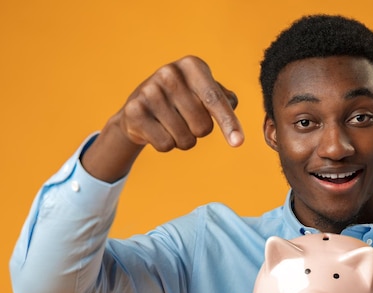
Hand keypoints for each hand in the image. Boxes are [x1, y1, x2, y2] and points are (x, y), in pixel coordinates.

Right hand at [82, 55, 243, 181]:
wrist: (140, 108)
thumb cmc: (183, 100)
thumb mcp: (206, 93)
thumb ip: (225, 99)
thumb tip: (231, 104)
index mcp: (192, 66)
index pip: (215, 100)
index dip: (228, 123)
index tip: (238, 143)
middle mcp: (169, 73)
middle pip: (202, 126)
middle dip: (200, 132)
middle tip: (187, 120)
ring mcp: (149, 91)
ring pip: (185, 139)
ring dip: (184, 140)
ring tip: (172, 124)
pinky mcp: (134, 111)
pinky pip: (165, 145)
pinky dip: (166, 145)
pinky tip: (157, 129)